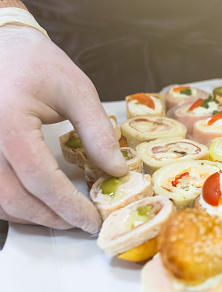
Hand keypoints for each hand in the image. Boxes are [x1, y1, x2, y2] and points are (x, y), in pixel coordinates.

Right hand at [0, 25, 126, 232]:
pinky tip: (41, 204)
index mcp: (9, 123)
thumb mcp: (77, 90)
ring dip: (33, 216)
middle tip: (84, 223)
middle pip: (14, 198)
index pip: (39, 179)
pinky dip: (17, 205)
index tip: (92, 219)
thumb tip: (117, 170)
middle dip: (52, 218)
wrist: (4, 46)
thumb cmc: (38, 62)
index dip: (68, 205)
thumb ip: (97, 131)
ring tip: (67, 216)